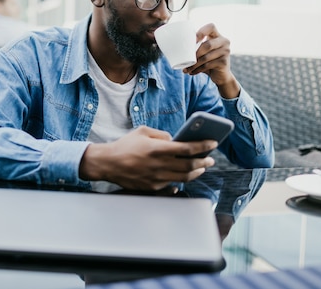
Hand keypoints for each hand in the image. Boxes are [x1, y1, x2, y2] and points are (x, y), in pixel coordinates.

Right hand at [79, 126, 215, 190]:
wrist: (107, 164)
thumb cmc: (125, 145)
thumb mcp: (143, 132)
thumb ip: (161, 134)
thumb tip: (175, 140)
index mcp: (157, 149)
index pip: (187, 148)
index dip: (202, 146)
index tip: (213, 143)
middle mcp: (159, 165)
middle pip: (189, 166)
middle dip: (203, 162)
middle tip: (210, 159)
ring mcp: (156, 178)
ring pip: (183, 178)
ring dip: (196, 173)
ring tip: (201, 168)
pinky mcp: (152, 187)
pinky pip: (172, 185)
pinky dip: (181, 181)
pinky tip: (185, 176)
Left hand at [183, 23, 239, 98]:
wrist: (221, 76)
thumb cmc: (209, 61)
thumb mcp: (205, 51)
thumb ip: (197, 46)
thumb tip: (176, 44)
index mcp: (218, 36)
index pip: (211, 26)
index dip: (201, 32)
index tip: (193, 40)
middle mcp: (224, 42)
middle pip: (207, 45)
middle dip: (195, 53)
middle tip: (185, 60)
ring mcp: (226, 52)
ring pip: (206, 57)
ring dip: (194, 64)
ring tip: (186, 69)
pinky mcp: (224, 62)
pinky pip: (208, 65)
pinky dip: (198, 69)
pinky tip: (192, 72)